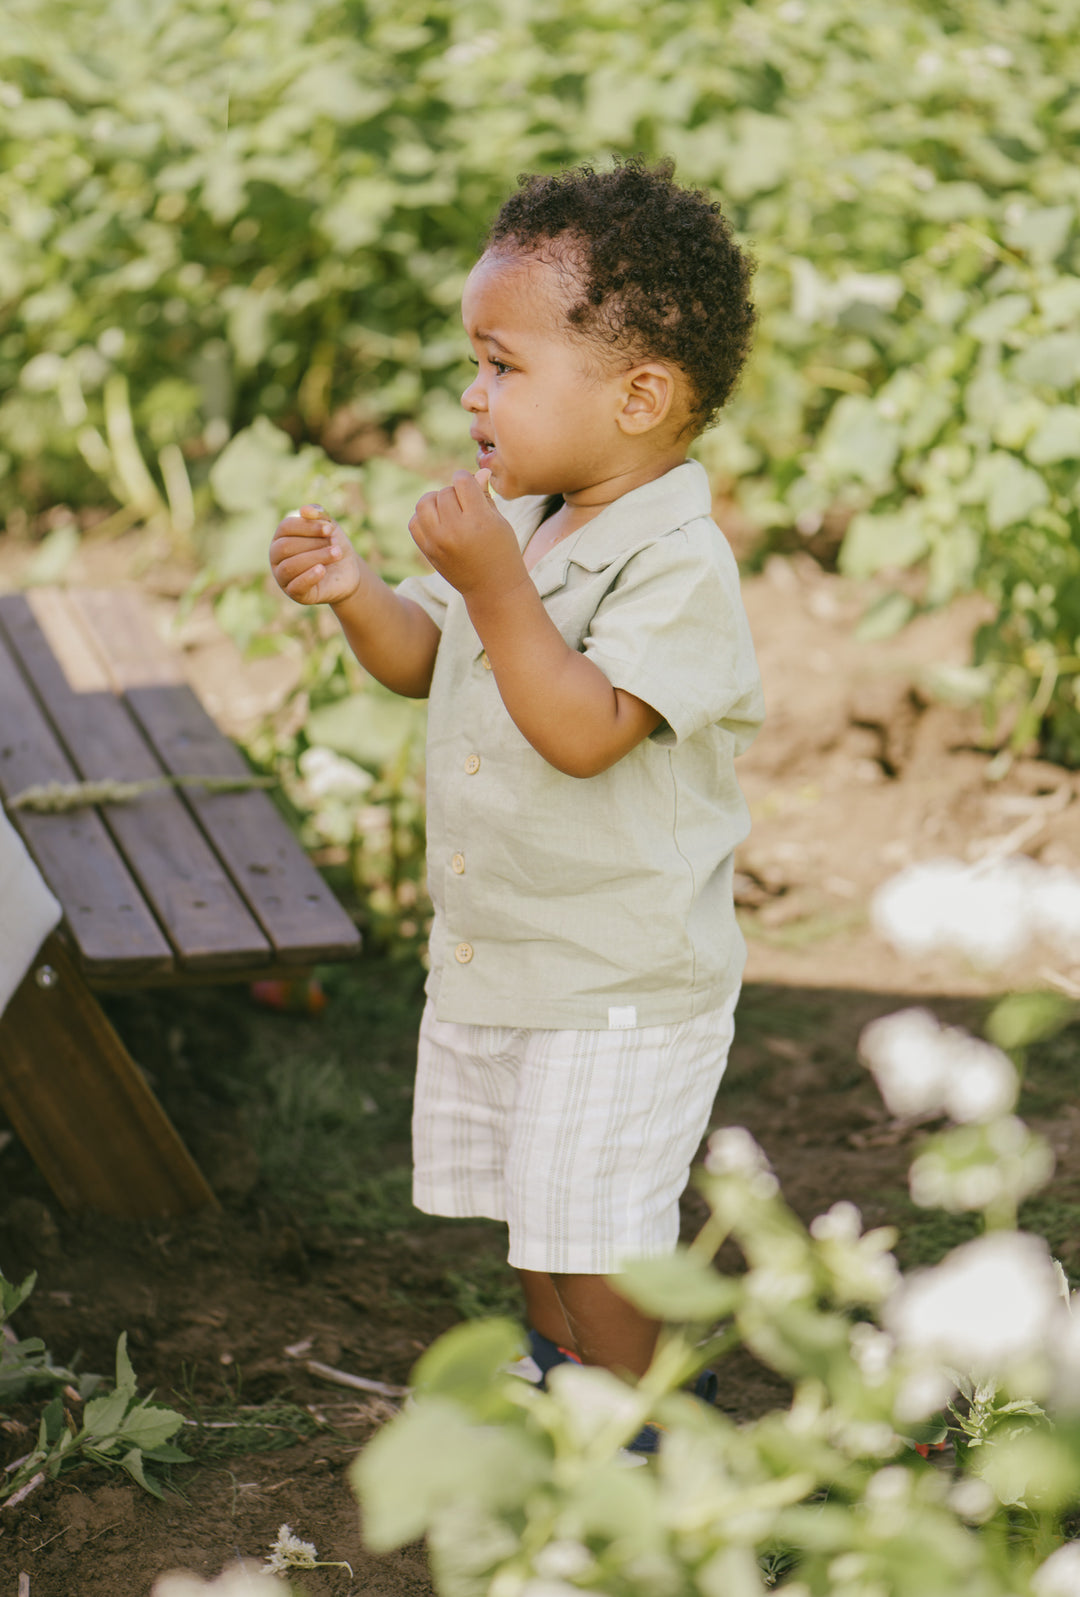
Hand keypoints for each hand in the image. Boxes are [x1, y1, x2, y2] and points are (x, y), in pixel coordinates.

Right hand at [269, 504, 363, 606]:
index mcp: (281, 537)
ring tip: (336, 554)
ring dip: (315, 558)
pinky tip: (322, 570)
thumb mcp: (329, 527)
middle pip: (285, 547)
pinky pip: (295, 586)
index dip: (308, 526)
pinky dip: (309, 577)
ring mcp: (282, 576)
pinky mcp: (294, 593)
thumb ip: (318, 514)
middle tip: (335, 546)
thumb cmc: (333, 546)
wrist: (348, 572)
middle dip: (313, 544)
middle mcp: (276, 557)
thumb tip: (304, 510)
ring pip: (289, 566)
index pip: (285, 527)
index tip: (330, 529)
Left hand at [409, 470, 525, 599]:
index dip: (468, 479)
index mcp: (478, 520)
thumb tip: (479, 472)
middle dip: (455, 493)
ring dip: (435, 501)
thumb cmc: (502, 551)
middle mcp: (455, 531)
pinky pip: (415, 522)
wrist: (493, 588)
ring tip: (448, 510)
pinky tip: (438, 522)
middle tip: (465, 505)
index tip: (472, 486)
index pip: (462, 481)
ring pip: (425, 503)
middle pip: (444, 492)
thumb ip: (485, 495)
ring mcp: (438, 542)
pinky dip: (423, 517)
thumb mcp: (499, 522)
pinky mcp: (428, 551)